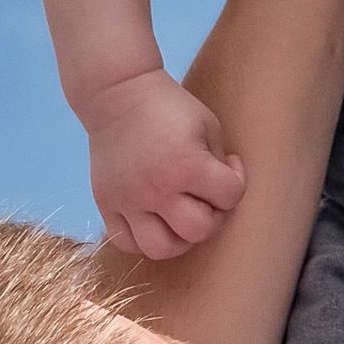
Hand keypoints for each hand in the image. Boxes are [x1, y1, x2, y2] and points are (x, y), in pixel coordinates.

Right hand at [86, 67, 246, 259]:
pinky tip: (153, 218)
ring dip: (179, 238)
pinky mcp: (106, 203)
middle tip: (205, 196)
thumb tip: (223, 198)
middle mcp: (156, 188)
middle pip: (198, 231)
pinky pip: (127, 243)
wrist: (117, 94)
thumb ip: (220, 164)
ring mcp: (128, 200)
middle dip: (211, 216)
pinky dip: (144, 238)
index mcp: (186, 163)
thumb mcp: (208, 125)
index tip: (227, 164)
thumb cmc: (169, 108)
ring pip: (160, 249)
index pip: (230, 196)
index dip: (236, 181)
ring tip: (180, 216)